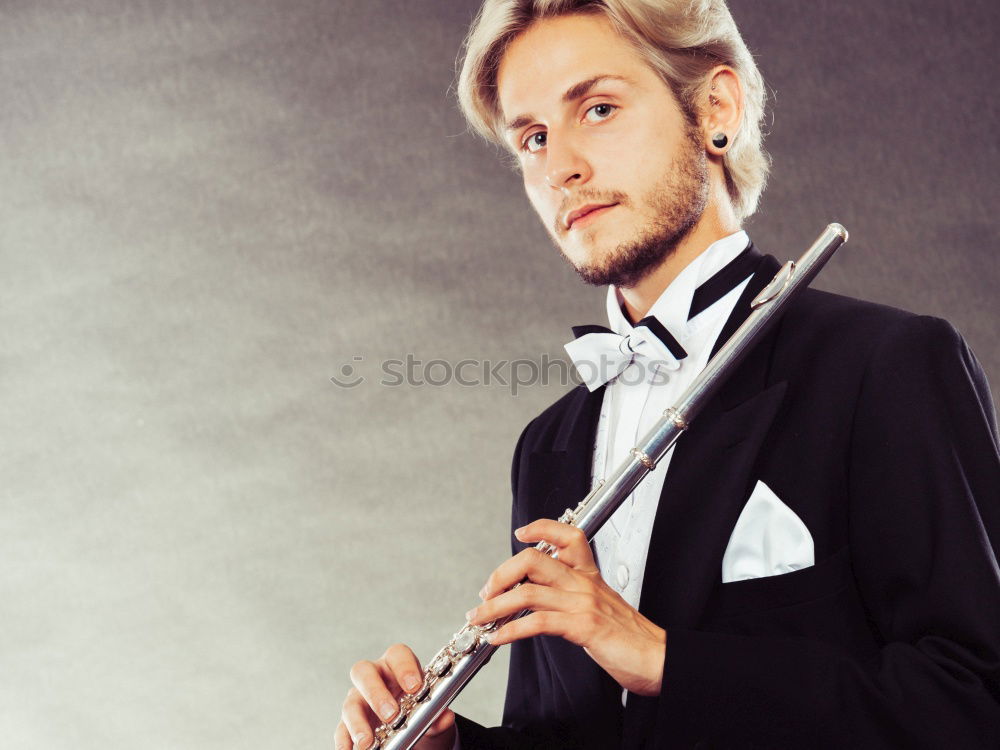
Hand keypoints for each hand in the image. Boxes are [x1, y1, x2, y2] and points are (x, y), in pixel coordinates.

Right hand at [336, 643, 456, 749]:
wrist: (415, 734)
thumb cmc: (421, 713)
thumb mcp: (433, 714)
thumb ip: (438, 714)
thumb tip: (445, 717)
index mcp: (397, 667)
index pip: (397, 655)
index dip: (405, 667)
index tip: (416, 687)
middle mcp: (375, 678)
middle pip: (365, 672)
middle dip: (377, 693)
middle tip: (392, 715)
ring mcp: (359, 700)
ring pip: (350, 702)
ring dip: (358, 723)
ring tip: (368, 743)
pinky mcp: (348, 723)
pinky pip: (341, 729)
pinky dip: (345, 741)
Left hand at [465, 519, 666, 696]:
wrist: (659, 659)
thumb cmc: (630, 638)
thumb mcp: (601, 606)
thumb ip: (573, 596)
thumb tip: (539, 597)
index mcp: (589, 575)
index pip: (568, 535)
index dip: (542, 528)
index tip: (521, 533)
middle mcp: (584, 583)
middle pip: (533, 560)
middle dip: (500, 575)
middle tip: (485, 593)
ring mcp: (583, 603)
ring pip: (527, 592)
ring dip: (494, 607)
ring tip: (479, 619)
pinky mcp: (584, 626)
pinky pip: (537, 622)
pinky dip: (510, 630)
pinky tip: (498, 638)